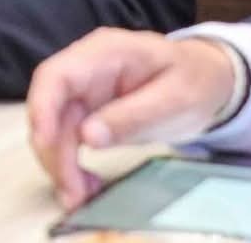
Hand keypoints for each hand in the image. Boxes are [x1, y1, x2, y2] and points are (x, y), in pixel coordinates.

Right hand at [25, 28, 235, 208]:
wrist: (208, 77)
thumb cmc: (195, 79)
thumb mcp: (176, 97)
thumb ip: (134, 115)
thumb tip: (88, 138)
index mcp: (104, 53)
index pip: (56, 75)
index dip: (42, 108)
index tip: (44, 143)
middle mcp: (84, 70)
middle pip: (52, 108)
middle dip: (55, 152)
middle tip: (72, 192)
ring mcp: (84, 91)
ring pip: (56, 128)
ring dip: (61, 164)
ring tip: (79, 197)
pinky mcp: (87, 112)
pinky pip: (69, 139)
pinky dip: (72, 164)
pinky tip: (86, 185)